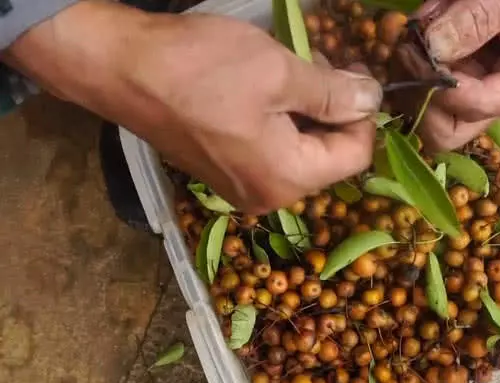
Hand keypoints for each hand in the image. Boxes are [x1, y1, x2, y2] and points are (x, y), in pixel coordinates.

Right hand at [4, 1, 381, 212]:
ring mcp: (242, 188)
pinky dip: (281, 122)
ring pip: (299, 153)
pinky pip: (271, 152)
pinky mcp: (223, 172)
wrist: (122, 69)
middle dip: (333, 111)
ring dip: (307, 113)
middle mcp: (267, 196)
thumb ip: (333, 93)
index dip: (364, 115)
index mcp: (286, 179)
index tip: (356, 74)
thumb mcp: (280, 73)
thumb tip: (372, 101)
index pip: (354, 156)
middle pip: (327, 158)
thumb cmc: (202, 69)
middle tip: (322, 64)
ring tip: (293, 71)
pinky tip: (267, 90)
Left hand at [395, 0, 499, 150]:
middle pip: (444, 132)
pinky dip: (410, 62)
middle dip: (419, 94)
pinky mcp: (455, 81)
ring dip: (411, 74)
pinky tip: (420, 30)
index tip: (416, 48)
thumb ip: (476, 20)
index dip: (438, 84)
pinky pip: (418, 89)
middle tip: (408, 49)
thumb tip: (433, 49)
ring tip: (420, 28)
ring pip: (425, 113)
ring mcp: (475, 94)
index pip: (474, 107)